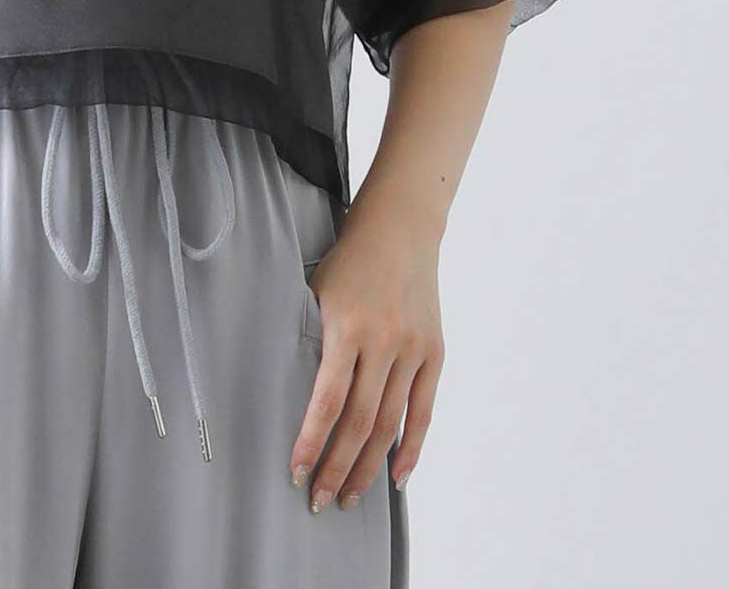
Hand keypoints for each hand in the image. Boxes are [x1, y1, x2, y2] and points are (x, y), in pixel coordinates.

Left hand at [289, 191, 443, 511]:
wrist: (400, 227)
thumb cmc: (348, 259)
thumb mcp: (317, 290)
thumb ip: (311, 339)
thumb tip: (294, 395)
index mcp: (345, 325)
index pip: (327, 400)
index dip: (312, 442)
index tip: (296, 472)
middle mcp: (383, 340)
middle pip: (359, 422)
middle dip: (337, 467)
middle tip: (320, 500)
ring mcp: (413, 348)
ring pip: (389, 424)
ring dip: (369, 467)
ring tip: (350, 497)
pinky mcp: (434, 352)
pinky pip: (423, 410)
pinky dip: (411, 447)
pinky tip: (396, 476)